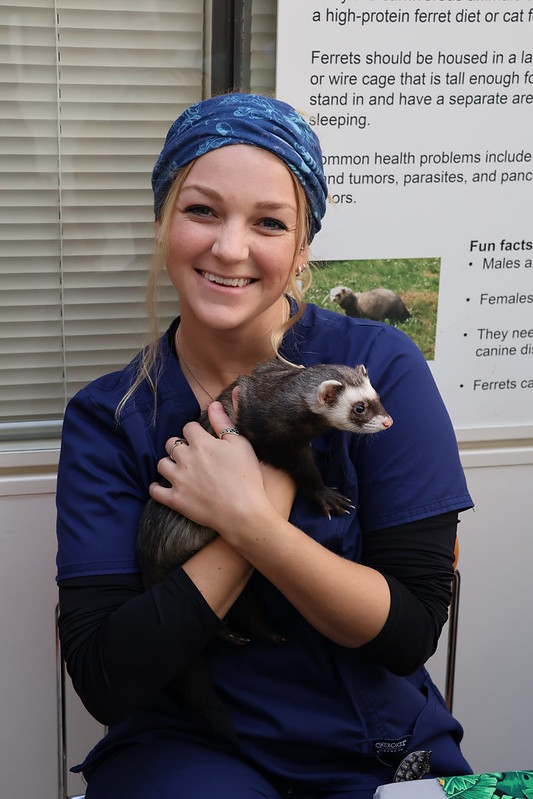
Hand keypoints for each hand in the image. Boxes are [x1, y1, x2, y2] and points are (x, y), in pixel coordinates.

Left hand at [150, 401, 276, 534]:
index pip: (188, 427)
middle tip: (189, 453)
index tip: (202, 438)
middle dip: (178, 445)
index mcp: (201, 443)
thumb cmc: (246, 476)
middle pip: (171, 443)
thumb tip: (213, 404)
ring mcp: (178, 480)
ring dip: (168, 463)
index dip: (195, 432)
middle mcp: (185, 459)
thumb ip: (224, 422)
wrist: (243, 512)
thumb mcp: (240, 444)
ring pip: (161, 464)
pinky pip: (156, 491)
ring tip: (178, 468)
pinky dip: (156, 488)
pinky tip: (161, 486)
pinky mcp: (176, 500)